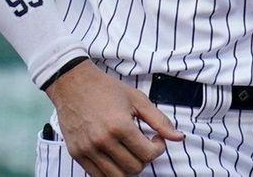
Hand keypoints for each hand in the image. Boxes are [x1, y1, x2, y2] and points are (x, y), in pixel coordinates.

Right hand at [45, 61, 184, 176]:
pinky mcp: (76, 154)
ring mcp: (87, 149)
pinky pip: (97, 175)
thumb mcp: (138, 100)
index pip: (148, 154)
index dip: (159, 149)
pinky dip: (111, 171)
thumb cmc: (106, 89)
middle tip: (144, 145)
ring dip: (129, 168)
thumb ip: (160, 121)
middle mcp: (102, 141)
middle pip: (134, 168)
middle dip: (145, 159)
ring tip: (131, 151)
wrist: (74, 84)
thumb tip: (178, 137)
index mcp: (120, 126)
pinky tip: (116, 156)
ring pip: (116, 176)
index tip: (157, 139)